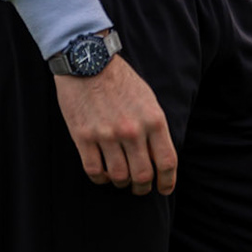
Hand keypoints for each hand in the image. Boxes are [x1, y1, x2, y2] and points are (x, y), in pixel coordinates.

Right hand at [54, 56, 177, 195]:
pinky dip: (100, 178)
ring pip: (118, 177)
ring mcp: (107, 135)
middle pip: (143, 175)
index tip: (165, 188)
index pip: (167, 161)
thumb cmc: (121, 81)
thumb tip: (159, 156)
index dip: (167, 181)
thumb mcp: (148, 99)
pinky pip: (94, 171)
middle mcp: (132, 130)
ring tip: (121, 180)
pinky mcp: (83, 137)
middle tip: (140, 189)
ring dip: (121, 183)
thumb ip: (155, 127)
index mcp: (153, 120)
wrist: (89, 62)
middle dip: (143, 187)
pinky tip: (103, 174)